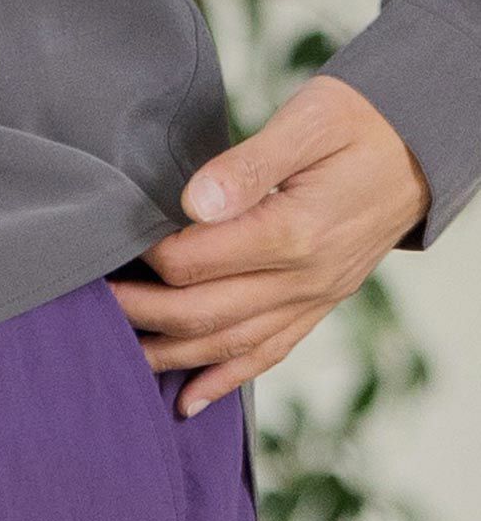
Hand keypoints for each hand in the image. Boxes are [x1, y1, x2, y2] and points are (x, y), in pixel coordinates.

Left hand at [107, 74, 431, 416]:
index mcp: (292, 232)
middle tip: (95, 303)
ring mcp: (311, 300)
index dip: (148, 256)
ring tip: (118, 353)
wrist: (424, 146)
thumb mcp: (311, 118)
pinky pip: (265, 357)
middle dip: (139, 311)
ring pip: (225, 345)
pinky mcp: (316, 308)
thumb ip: (249, 163)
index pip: (195, 261)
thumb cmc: (364, 121)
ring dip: (167, 355)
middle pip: (199, 312)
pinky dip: (222, 382)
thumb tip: (193, 203)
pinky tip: (186, 402)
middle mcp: (302, 279)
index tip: (117, 242)